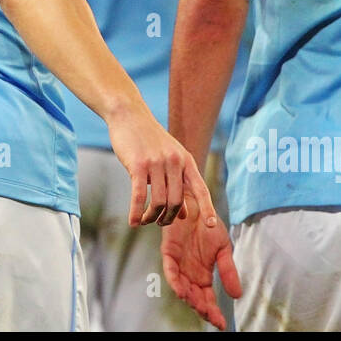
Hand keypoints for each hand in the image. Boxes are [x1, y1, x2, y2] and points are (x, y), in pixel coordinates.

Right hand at [107, 103, 217, 226]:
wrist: (129, 115)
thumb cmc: (148, 139)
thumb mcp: (169, 159)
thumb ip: (178, 184)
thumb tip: (185, 215)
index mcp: (185, 160)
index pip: (200, 188)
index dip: (207, 208)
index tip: (210, 225)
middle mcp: (174, 162)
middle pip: (176, 201)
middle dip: (168, 217)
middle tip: (160, 223)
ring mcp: (156, 163)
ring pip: (158, 201)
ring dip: (151, 217)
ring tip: (145, 221)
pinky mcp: (137, 164)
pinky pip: (139, 196)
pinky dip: (136, 212)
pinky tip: (133, 222)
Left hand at [161, 199, 241, 328]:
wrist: (197, 201)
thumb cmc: (208, 225)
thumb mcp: (224, 249)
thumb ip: (228, 271)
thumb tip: (237, 295)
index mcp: (203, 275)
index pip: (208, 298)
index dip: (214, 312)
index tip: (222, 324)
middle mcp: (190, 273)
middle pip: (195, 297)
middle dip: (203, 309)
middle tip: (212, 317)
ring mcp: (179, 264)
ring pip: (182, 288)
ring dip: (190, 299)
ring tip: (200, 308)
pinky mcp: (169, 252)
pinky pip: (170, 270)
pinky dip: (175, 281)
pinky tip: (182, 290)